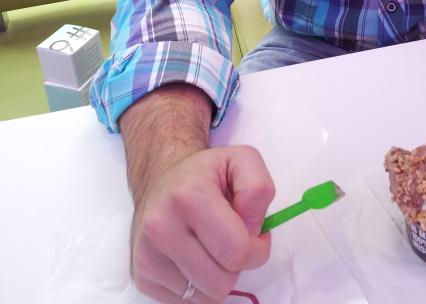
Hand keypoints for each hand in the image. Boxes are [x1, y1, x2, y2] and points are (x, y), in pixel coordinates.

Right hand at [131, 145, 274, 302]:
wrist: (160, 178)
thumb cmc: (206, 173)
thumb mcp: (242, 161)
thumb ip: (259, 189)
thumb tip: (254, 230)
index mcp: (189, 196)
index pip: (238, 252)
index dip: (256, 248)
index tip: (252, 232)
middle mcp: (161, 227)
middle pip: (222, 282)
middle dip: (236, 265)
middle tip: (230, 238)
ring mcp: (147, 255)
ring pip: (205, 298)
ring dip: (217, 277)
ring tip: (210, 246)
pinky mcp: (141, 276)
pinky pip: (186, 302)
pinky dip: (198, 285)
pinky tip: (193, 256)